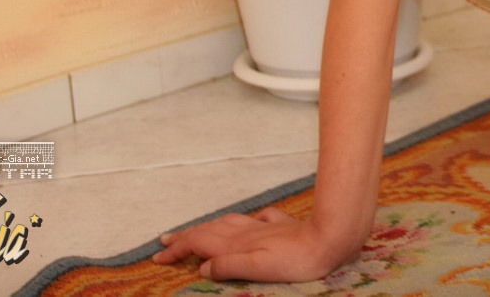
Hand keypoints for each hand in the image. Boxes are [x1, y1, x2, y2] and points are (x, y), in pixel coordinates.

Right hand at [150, 207, 355, 282]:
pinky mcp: (282, 226)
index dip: (178, 250)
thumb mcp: (258, 268)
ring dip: (208, 227)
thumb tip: (202, 267)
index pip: (199, 243)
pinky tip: (247, 224)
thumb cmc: (297, 260)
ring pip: (228, 223)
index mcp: (237, 243)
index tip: (158, 257)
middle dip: (186, 236)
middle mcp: (247, 232)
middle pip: (209, 230)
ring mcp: (264, 227)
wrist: (331, 237)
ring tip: (195, 232)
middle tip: (165, 241)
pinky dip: (240, 223)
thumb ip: (229, 266)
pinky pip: (253, 221)